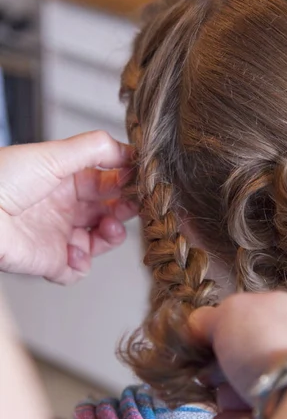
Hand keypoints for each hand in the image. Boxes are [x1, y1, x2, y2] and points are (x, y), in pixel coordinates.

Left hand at [0, 131, 137, 284]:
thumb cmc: (3, 179)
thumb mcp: (53, 155)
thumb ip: (94, 148)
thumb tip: (128, 149)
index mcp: (66, 180)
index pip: (106, 181)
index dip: (126, 181)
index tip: (142, 180)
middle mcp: (65, 208)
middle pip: (109, 211)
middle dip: (125, 208)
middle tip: (134, 204)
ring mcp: (58, 235)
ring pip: (100, 241)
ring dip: (112, 236)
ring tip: (109, 228)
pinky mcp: (50, 261)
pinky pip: (76, 270)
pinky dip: (81, 264)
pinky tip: (75, 251)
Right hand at [190, 292, 286, 418]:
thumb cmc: (265, 344)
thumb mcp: (229, 311)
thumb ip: (207, 317)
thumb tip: (197, 330)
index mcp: (280, 313)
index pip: (236, 323)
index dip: (214, 334)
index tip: (202, 344)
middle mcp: (284, 350)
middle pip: (230, 362)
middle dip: (216, 372)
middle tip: (214, 375)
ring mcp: (284, 389)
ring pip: (229, 396)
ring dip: (226, 400)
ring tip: (242, 400)